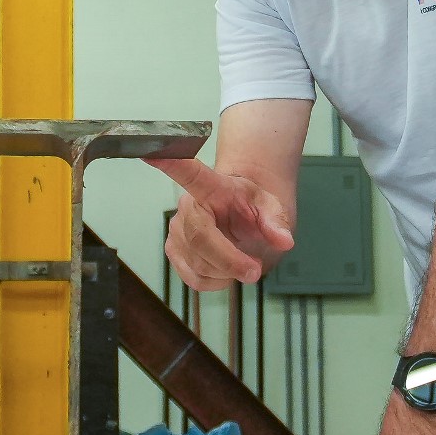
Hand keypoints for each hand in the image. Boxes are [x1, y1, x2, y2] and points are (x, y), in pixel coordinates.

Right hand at [153, 158, 294, 289]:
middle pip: (200, 239)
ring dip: (226, 273)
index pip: (190, 173)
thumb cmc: (251, 206)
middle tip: (255, 270)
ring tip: (243, 263)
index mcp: (211, 186)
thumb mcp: (271, 207)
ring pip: (198, 264)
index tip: (152, 152)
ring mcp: (176, 230)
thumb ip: (276, 221)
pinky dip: (215, 282)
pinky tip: (227, 271)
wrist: (240, 216)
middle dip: (230, 261)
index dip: (170, 163)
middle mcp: (188, 206)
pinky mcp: (174, 251)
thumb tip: (283, 239)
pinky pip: (193, 278)